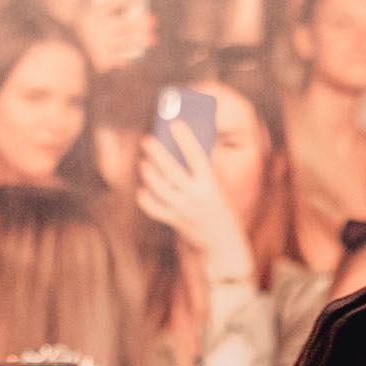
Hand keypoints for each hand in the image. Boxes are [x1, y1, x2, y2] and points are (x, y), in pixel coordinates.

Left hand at [132, 114, 255, 284]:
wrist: (222, 241)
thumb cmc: (218, 206)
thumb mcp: (216, 186)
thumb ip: (201, 170)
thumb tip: (180, 147)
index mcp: (211, 184)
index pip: (196, 156)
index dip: (185, 139)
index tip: (175, 124)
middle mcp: (196, 196)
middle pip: (171, 170)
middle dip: (157, 153)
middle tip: (147, 140)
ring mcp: (184, 210)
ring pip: (159, 188)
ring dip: (148, 173)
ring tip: (143, 163)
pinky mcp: (175, 221)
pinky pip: (154, 208)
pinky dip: (146, 198)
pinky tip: (143, 189)